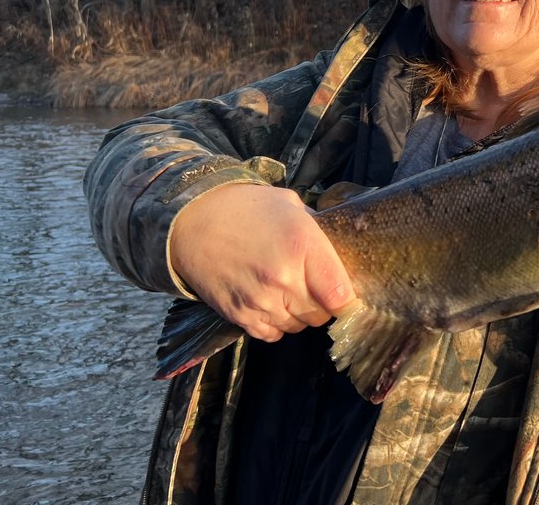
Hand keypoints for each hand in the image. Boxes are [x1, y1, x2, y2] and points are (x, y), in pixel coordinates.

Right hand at [169, 183, 355, 342]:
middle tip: (314, 288)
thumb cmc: (246, 207)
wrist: (192, 221)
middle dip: (322, 305)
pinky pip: (271, 335)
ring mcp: (260, 300)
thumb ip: (316, 227)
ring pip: (297, 326)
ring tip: (288, 292)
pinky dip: (276, 324)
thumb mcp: (289, 205)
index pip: (341, 295)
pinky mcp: (239, 315)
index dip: (347, 298)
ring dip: (298, 314)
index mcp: (303, 245)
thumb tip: (337, 247)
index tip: (343, 292)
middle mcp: (284, 277)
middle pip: (320, 315)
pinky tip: (270, 303)